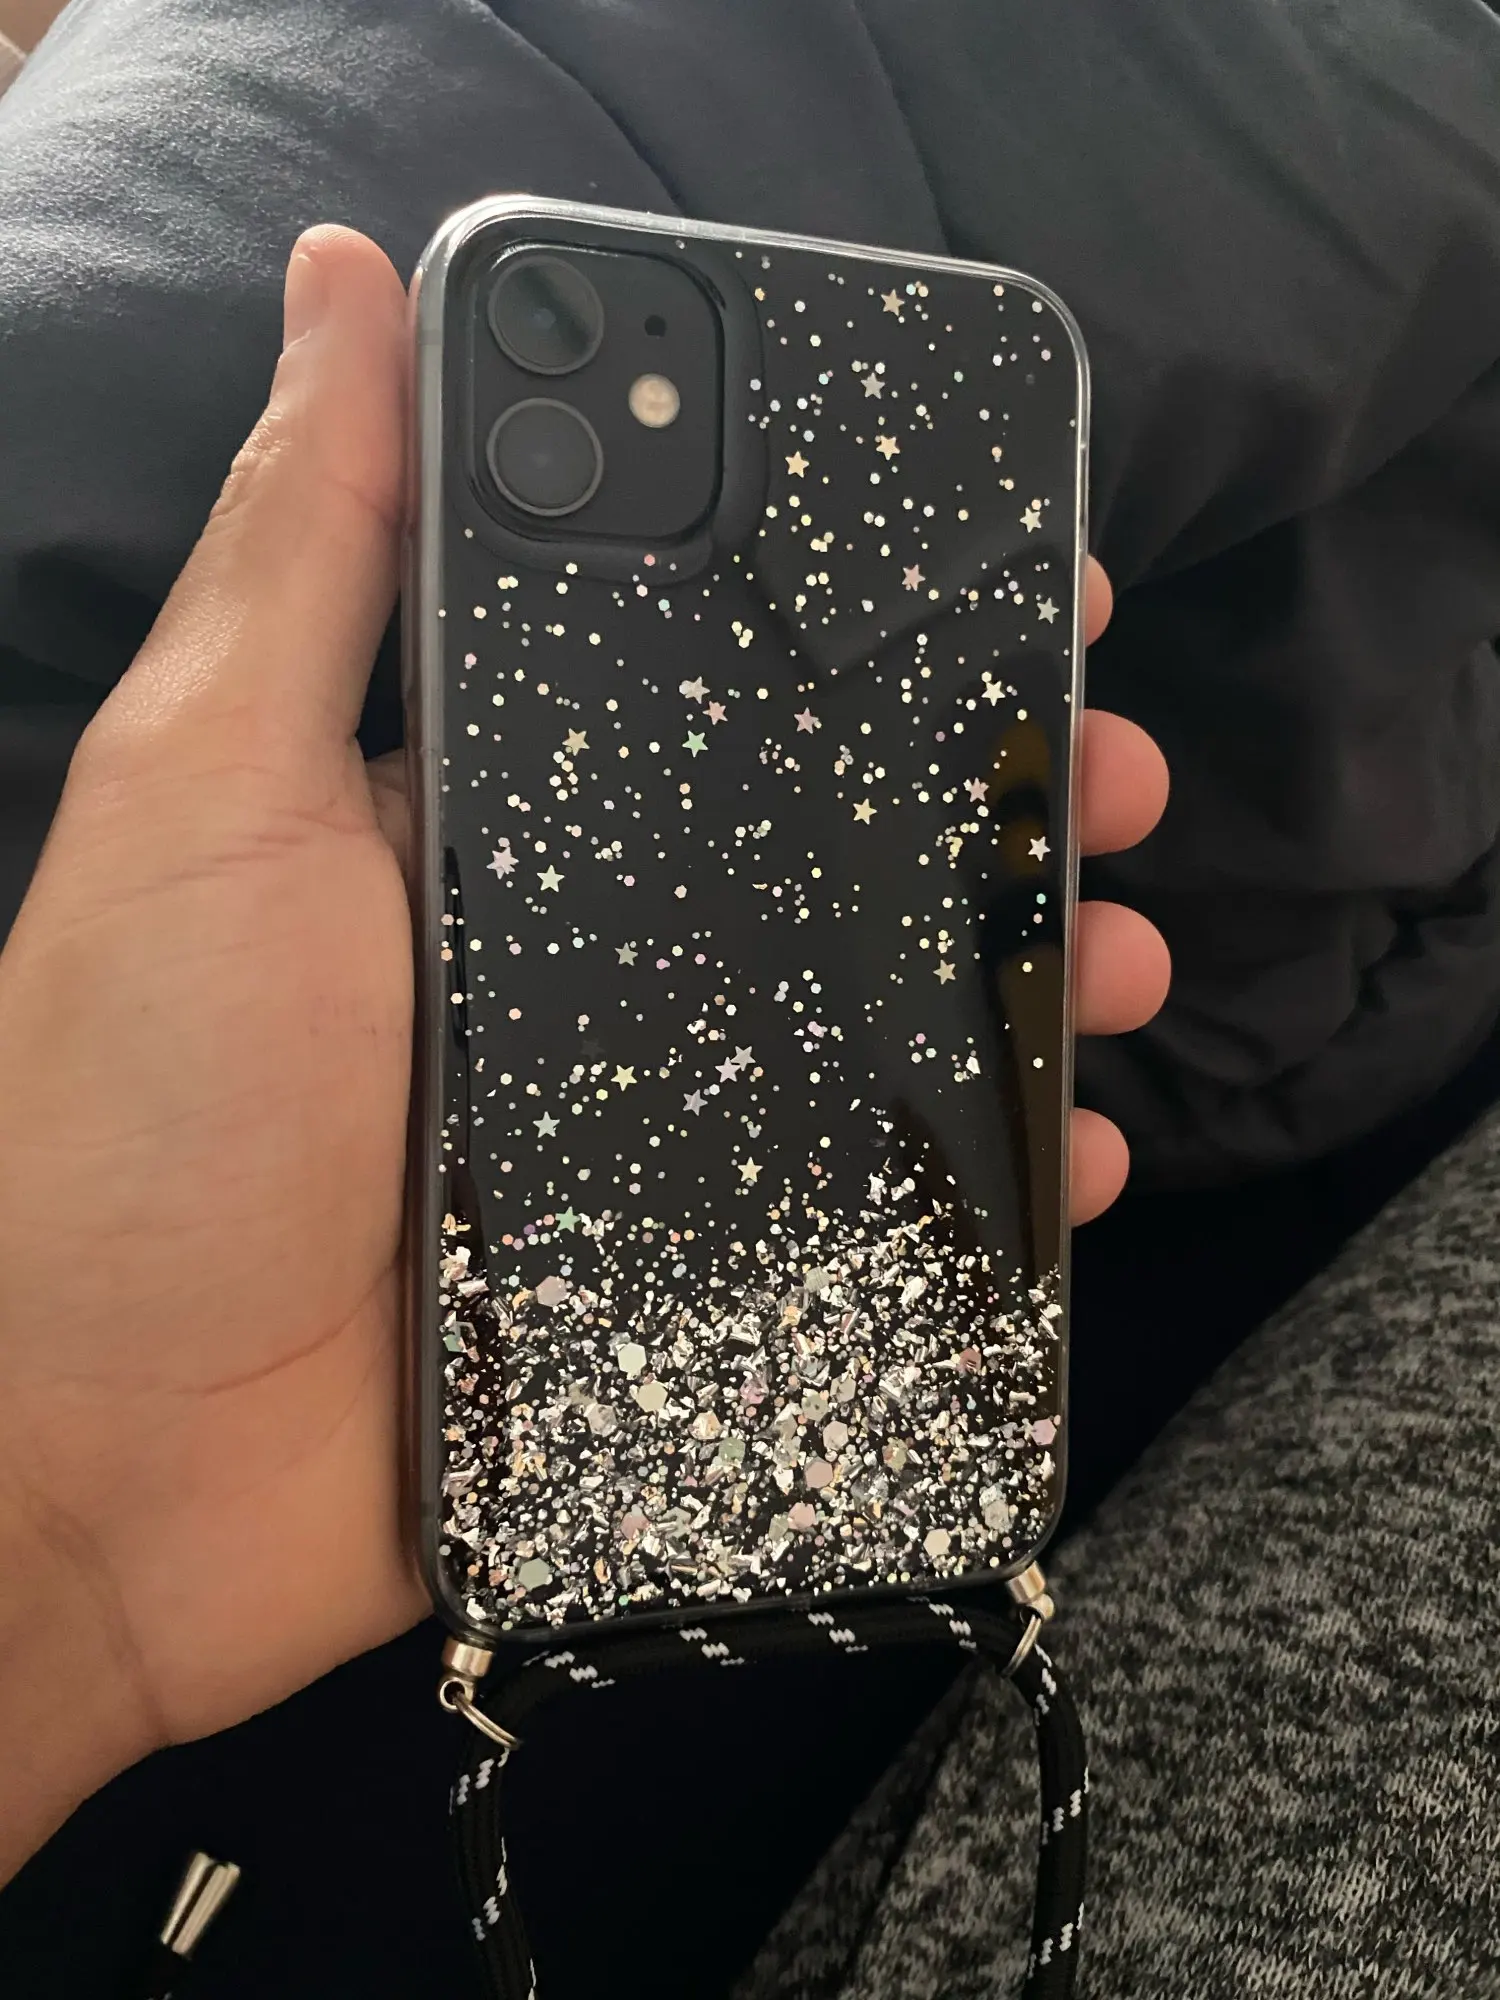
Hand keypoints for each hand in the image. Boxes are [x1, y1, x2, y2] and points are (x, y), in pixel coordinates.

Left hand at [0, 227, 1166, 1878]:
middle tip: (1109, 766)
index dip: (852, 614)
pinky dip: (989, 1179)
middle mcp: (581, 947)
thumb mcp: (211, 787)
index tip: (997, 563)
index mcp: (485, 815)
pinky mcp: (685, 1272)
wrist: (113, 1472)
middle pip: (827, 845)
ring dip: (1020, 972)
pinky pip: (875, 1206)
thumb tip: (345, 278)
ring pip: (881, 1016)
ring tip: (1130, 950)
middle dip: (984, 791)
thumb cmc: (149, 1106)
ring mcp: (645, 1116)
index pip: (702, 678)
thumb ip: (306, 553)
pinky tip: (1083, 1146)